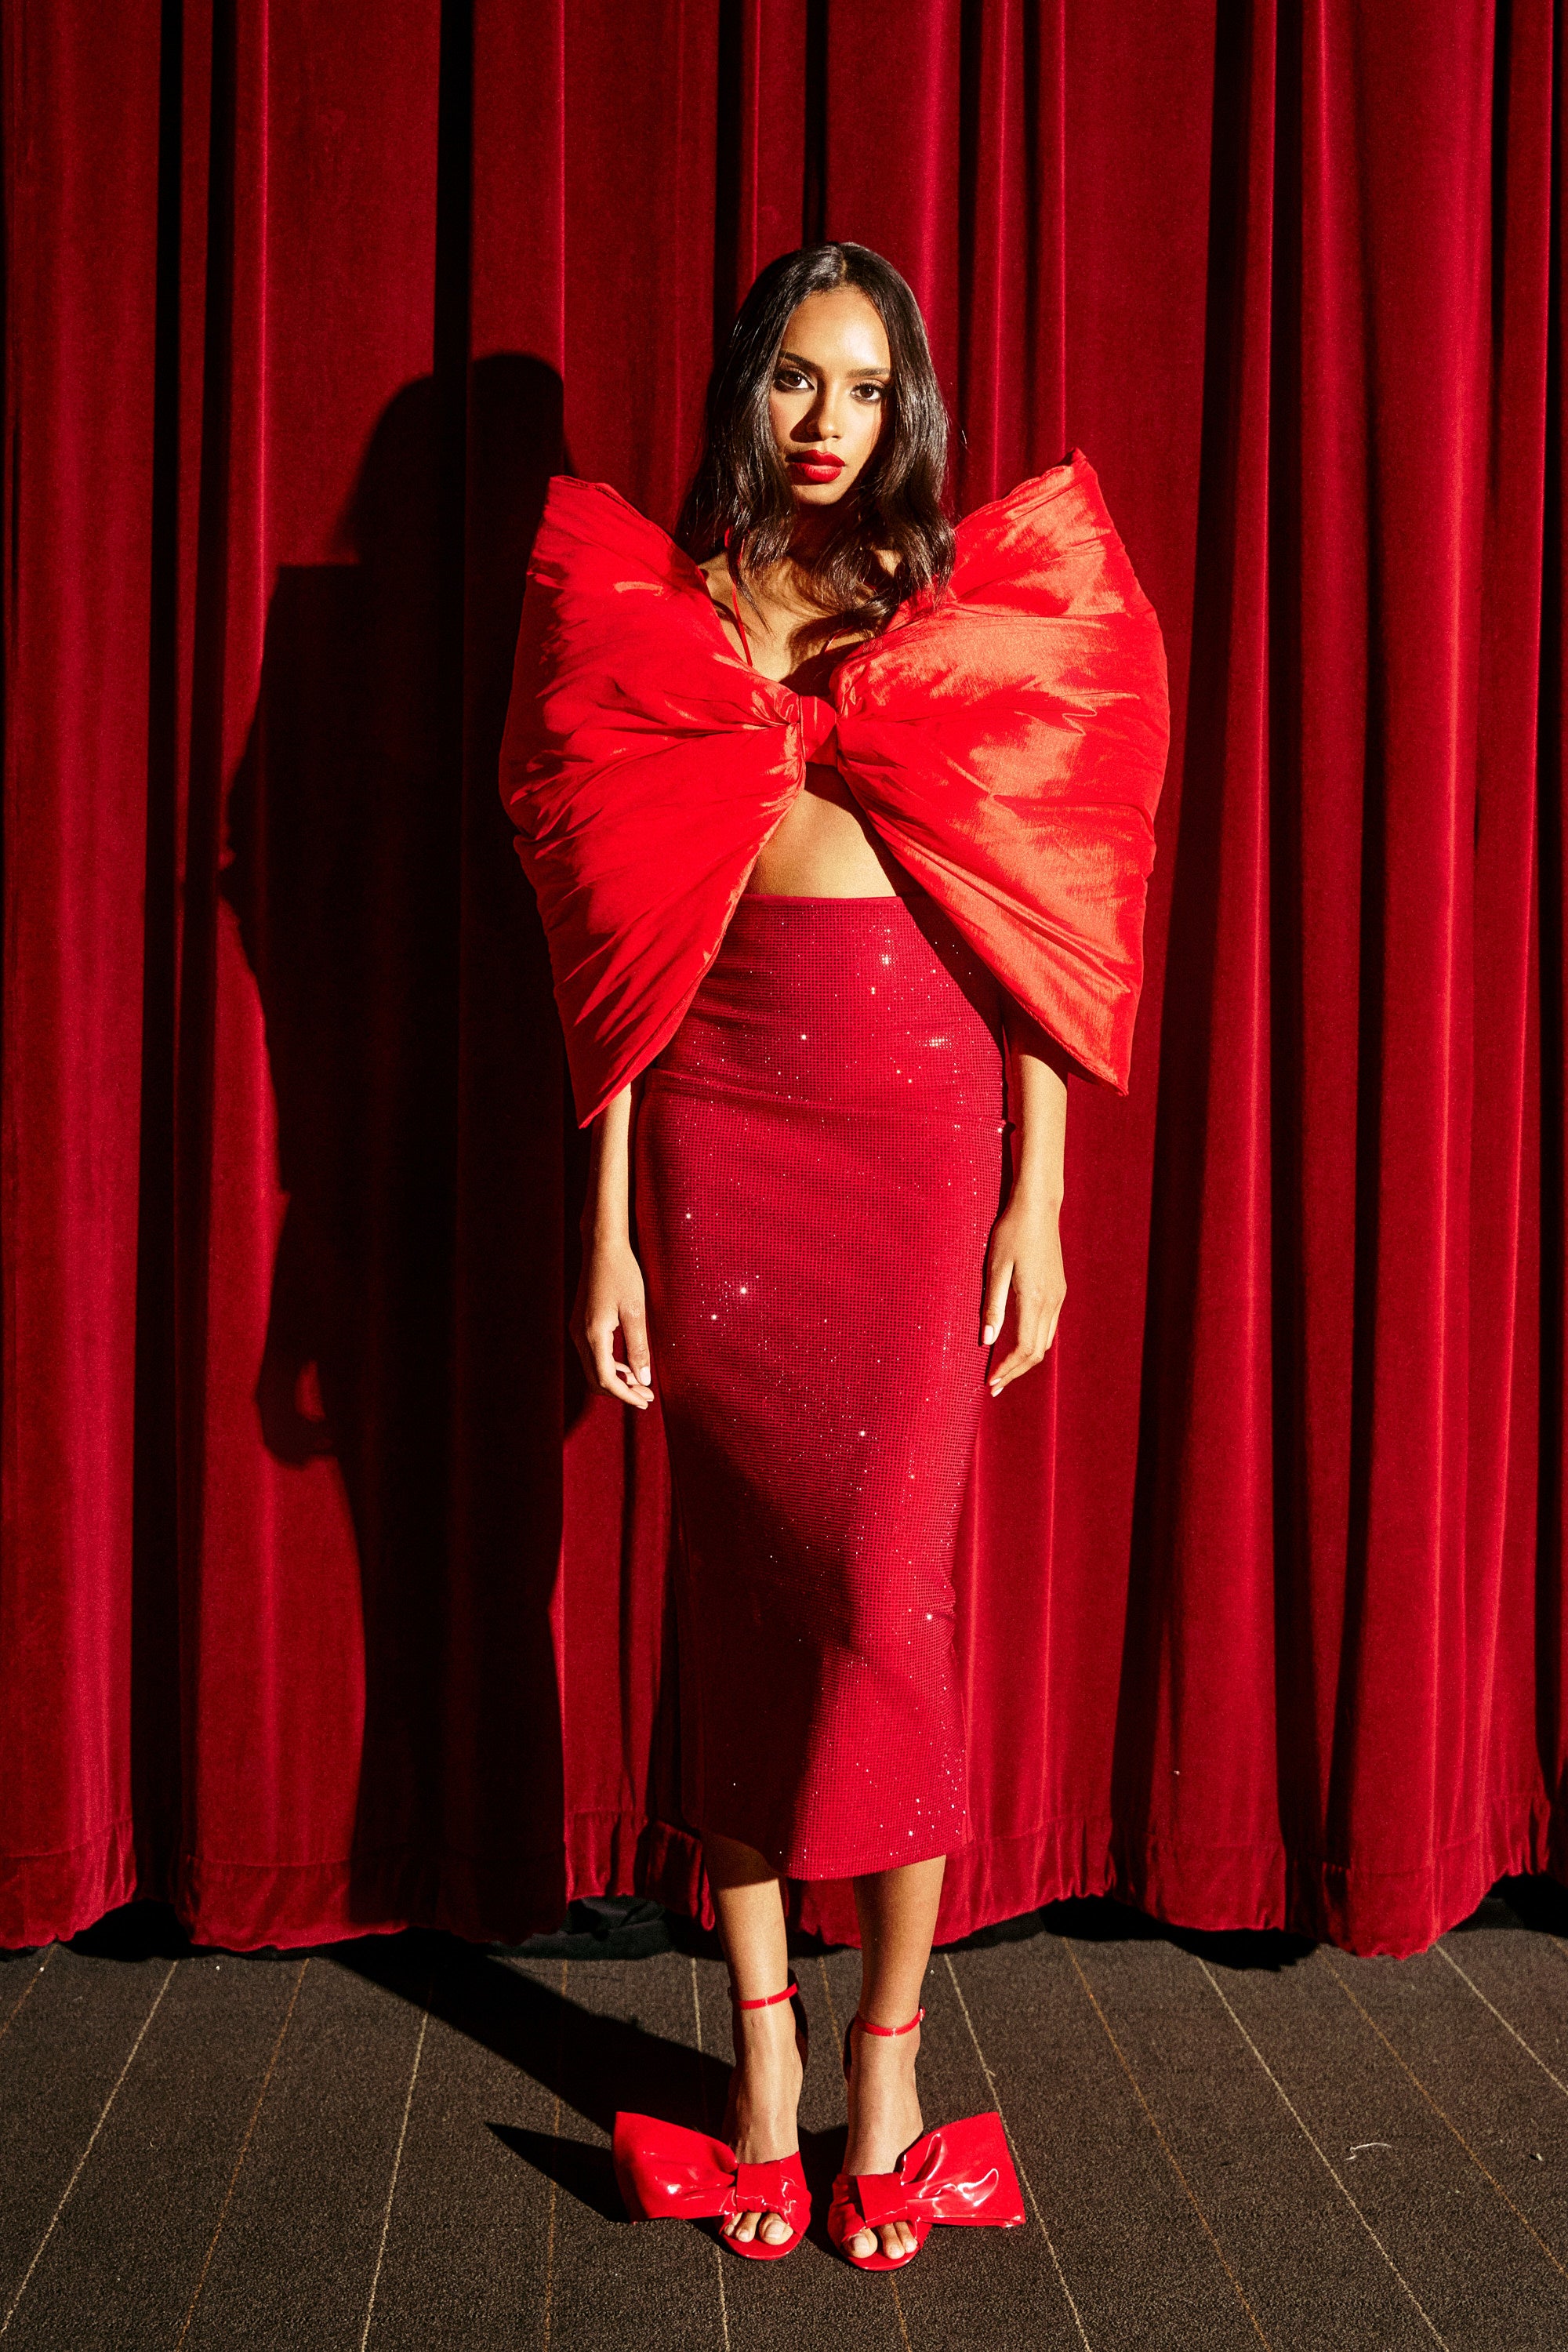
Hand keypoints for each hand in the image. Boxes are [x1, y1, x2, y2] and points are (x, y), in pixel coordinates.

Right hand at [571, 1232, 653, 1409]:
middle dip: (621, 1391)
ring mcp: (578, 1330)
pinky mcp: (581, 1324)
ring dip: (616, 1380)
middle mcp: (580, 1336)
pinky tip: (628, 1365)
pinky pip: (593, 1355)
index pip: (606, 1379)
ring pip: (593, 1369)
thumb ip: (638, 1347)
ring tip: (642, 1384)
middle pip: (596, 1379)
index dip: (625, 1395)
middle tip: (647, 1396)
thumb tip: (643, 1379)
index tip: (645, 1402)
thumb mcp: (636, 1311)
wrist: (602, 1248)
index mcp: (593, 1335)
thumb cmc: (622, 1274)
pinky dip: (610, 1365)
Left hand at [981, 1188, 1064, 1396]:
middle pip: (1036, 1351)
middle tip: (995, 1387)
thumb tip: (987, 1341)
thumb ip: (993, 1306)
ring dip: (1025, 1360)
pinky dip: (1034, 1343)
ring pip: (1045, 1341)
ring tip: (1004, 1371)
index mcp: (1034, 1299)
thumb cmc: (1011, 1233)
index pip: (1024, 1348)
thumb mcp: (996, 1268)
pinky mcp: (1058, 1289)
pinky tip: (1019, 1344)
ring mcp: (1058, 1296)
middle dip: (1015, 1372)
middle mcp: (1051, 1302)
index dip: (1007, 1369)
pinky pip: (1049, 1326)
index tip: (991, 1382)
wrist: (1038, 1208)